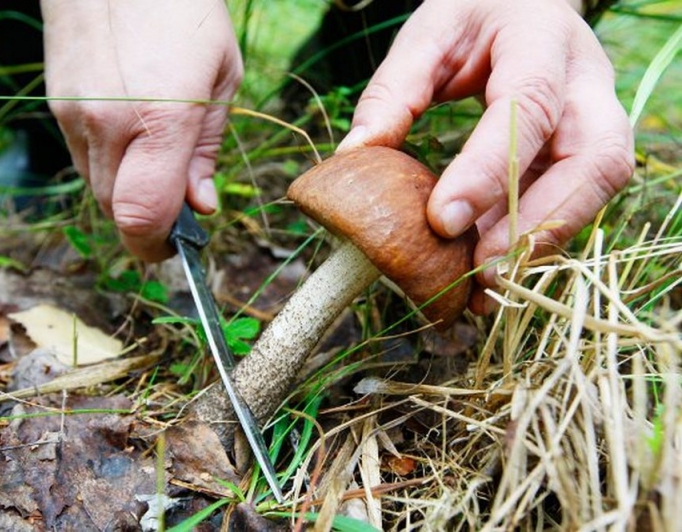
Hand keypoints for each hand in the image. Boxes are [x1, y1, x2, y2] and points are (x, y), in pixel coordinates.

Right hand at [41, 1, 242, 260]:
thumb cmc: (183, 11)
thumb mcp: (221, 78)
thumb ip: (205, 150)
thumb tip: (199, 207)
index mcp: (161, 118)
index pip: (141, 216)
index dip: (155, 246)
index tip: (174, 248)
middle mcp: (108, 123)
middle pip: (116, 212)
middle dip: (146, 222)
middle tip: (176, 205)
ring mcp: (74, 114)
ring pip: (95, 188)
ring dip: (126, 193)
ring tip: (155, 158)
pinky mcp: (57, 103)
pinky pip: (81, 158)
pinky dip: (108, 164)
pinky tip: (129, 133)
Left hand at [337, 0, 633, 313]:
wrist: (527, 3)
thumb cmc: (476, 14)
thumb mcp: (428, 34)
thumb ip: (394, 90)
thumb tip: (354, 155)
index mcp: (542, 41)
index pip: (528, 109)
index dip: (491, 170)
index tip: (442, 221)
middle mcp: (587, 84)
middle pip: (594, 161)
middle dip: (540, 224)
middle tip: (482, 271)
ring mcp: (597, 119)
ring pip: (595, 191)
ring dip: (541, 244)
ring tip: (484, 291)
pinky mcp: (587, 151)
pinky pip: (573, 202)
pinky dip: (534, 240)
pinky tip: (491, 270)